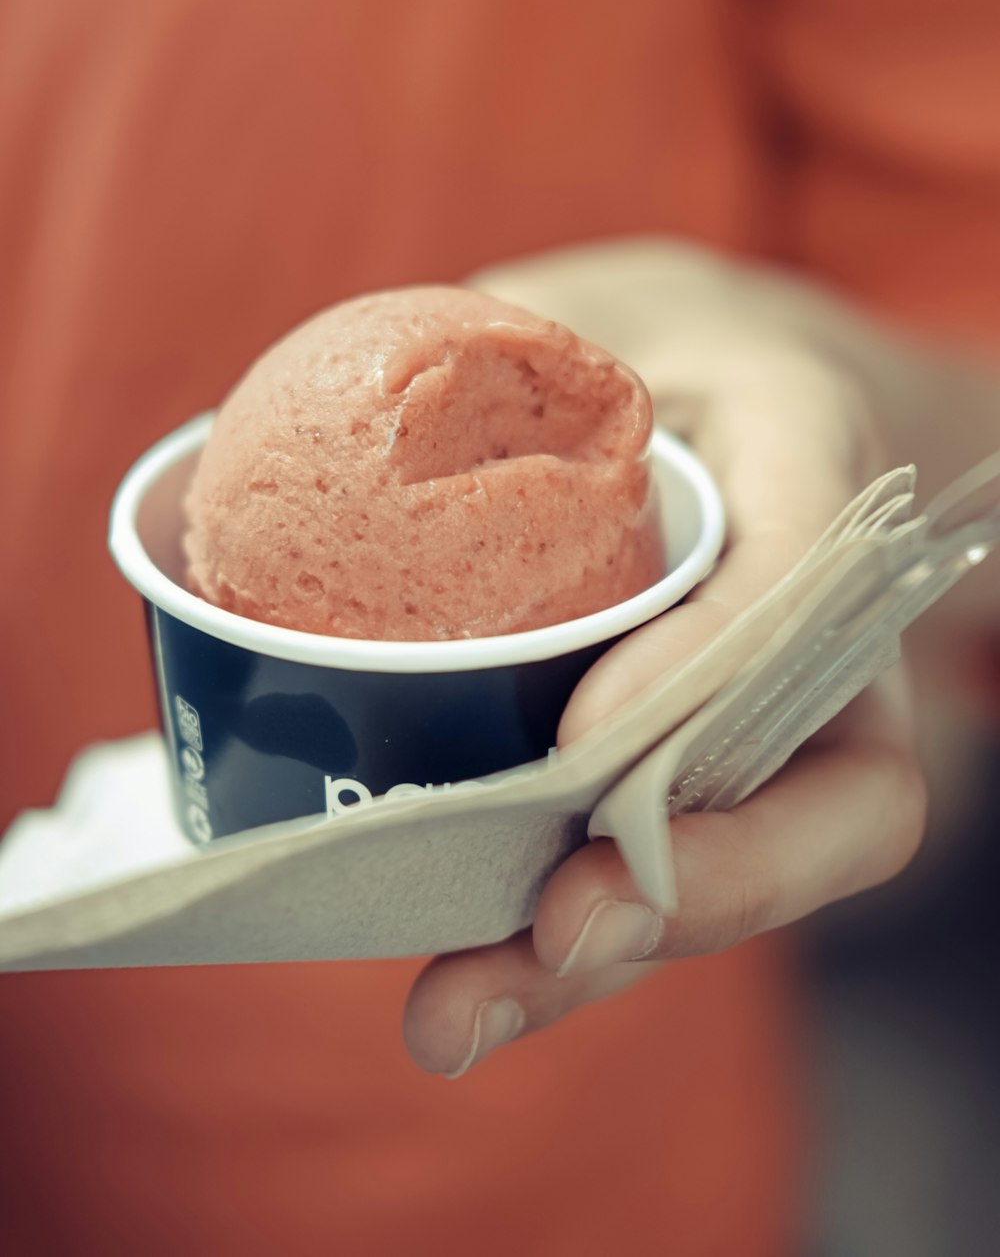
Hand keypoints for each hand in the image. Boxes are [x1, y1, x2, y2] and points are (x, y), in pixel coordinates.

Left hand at [402, 240, 928, 1076]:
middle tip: (559, 931)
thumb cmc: (627, 343)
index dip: (714, 672)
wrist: (686, 394)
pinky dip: (545, 939)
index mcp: (809, 463)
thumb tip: (275, 446)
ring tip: (460, 1013)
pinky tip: (453, 991)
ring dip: (596, 953)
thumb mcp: (572, 305)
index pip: (799, 575)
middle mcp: (817, 618)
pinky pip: (637, 865)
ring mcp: (762, 714)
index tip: (589, 743)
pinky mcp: (677, 772)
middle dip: (691, 886)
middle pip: (815, 792)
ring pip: (731, 864)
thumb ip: (482, 349)